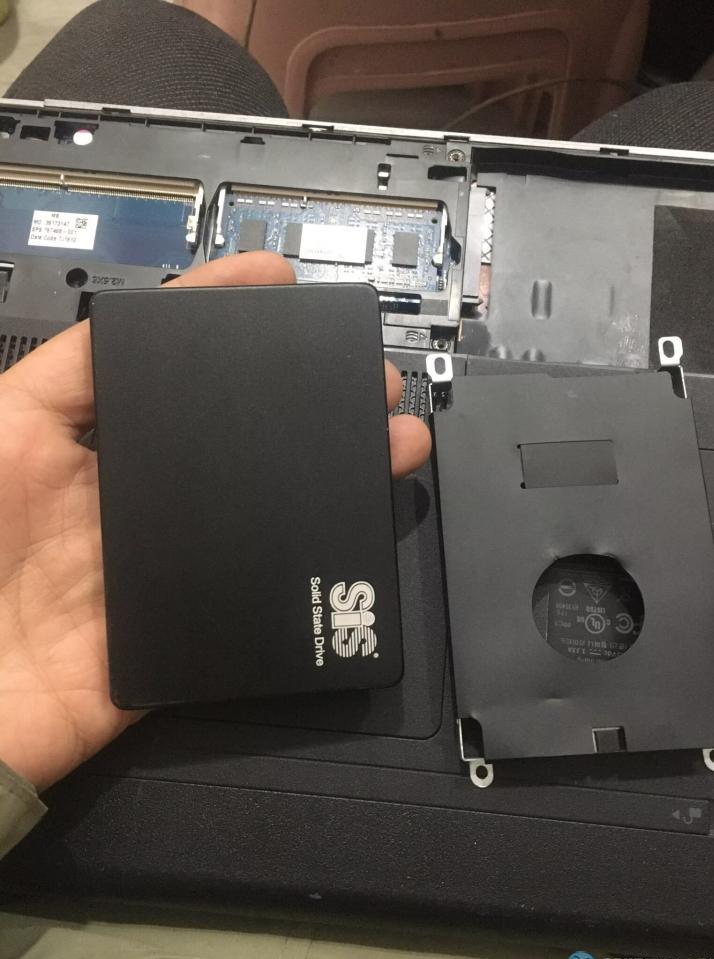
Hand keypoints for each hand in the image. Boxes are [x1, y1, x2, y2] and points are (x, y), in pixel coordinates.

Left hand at [0, 252, 430, 790]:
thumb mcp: (0, 439)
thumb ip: (57, 383)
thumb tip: (124, 324)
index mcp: (93, 453)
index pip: (167, 372)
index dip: (221, 319)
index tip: (276, 283)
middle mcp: (139, 503)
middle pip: (239, 442)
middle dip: (310, 400)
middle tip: (366, 378)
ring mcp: (167, 568)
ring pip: (267, 514)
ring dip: (333, 478)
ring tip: (392, 444)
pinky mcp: (187, 635)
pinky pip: (262, 601)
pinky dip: (315, 571)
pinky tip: (352, 534)